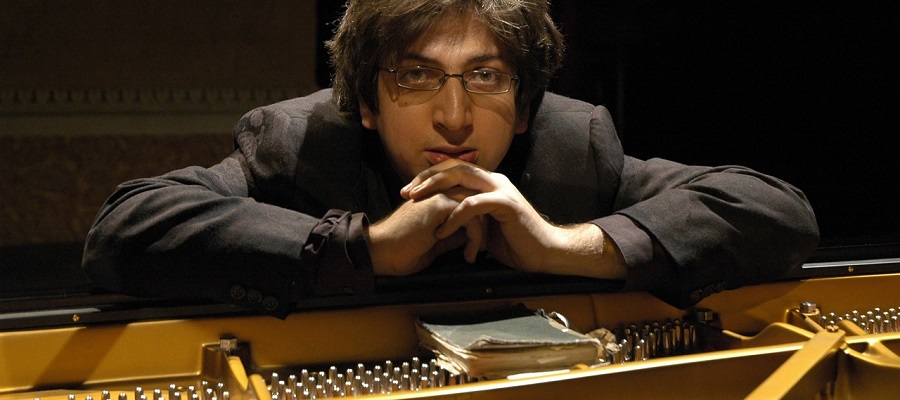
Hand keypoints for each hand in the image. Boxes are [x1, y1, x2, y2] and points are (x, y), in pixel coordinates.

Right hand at [368, 186, 485, 275]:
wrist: (380, 251)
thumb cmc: (401, 251)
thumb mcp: (434, 244)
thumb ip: (451, 236)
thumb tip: (468, 238)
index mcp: (436, 200)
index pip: (468, 203)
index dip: (478, 224)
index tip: (478, 248)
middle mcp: (438, 193)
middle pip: (476, 202)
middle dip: (485, 227)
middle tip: (483, 251)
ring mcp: (438, 195)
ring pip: (476, 208)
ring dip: (481, 234)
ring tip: (475, 255)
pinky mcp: (438, 204)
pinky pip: (469, 216)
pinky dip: (474, 237)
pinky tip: (467, 255)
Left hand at [401, 159, 625, 277]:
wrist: (544, 253)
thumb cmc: (515, 244)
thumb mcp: (483, 229)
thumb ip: (466, 220)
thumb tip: (440, 224)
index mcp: (488, 183)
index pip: (453, 169)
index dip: (429, 177)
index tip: (408, 190)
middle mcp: (494, 180)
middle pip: (453, 166)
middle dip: (426, 178)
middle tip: (406, 192)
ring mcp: (501, 189)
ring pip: (462, 177)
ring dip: (436, 188)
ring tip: (417, 202)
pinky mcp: (506, 204)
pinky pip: (473, 204)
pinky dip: (455, 216)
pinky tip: (442, 230)